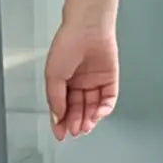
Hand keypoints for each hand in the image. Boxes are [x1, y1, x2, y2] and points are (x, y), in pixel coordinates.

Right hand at [44, 21, 118, 140]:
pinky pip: (108, 97)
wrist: (87, 28)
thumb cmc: (68, 43)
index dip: (60, 122)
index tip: (60, 134)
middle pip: (78, 109)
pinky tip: (96, 115)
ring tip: (84, 127)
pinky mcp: (110, 77)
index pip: (62, 107)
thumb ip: (56, 98)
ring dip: (89, 119)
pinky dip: (104, 109)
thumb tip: (58, 117)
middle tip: (73, 132)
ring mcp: (95, 80)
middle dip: (75, 122)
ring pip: (93, 106)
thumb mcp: (53, 75)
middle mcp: (79, 82)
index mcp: (63, 81)